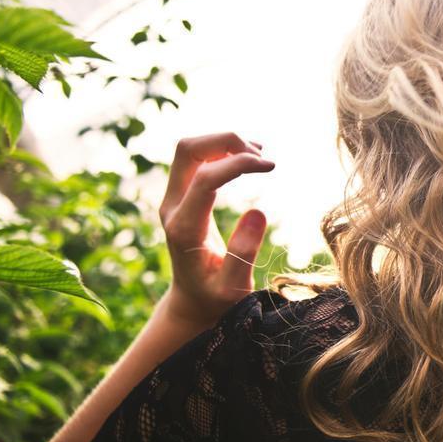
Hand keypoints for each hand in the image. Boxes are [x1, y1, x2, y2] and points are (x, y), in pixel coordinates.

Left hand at [157, 132, 274, 328]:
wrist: (192, 301)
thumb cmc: (216, 298)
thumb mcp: (233, 287)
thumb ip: (243, 252)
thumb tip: (258, 211)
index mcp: (184, 228)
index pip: (205, 177)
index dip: (238, 163)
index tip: (270, 166)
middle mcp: (172, 207)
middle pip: (188, 150)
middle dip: (226, 141)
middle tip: (262, 156)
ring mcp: (173, 199)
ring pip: (190, 149)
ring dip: (224, 143)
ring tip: (259, 156)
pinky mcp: (181, 195)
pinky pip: (196, 158)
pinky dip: (221, 149)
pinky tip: (248, 158)